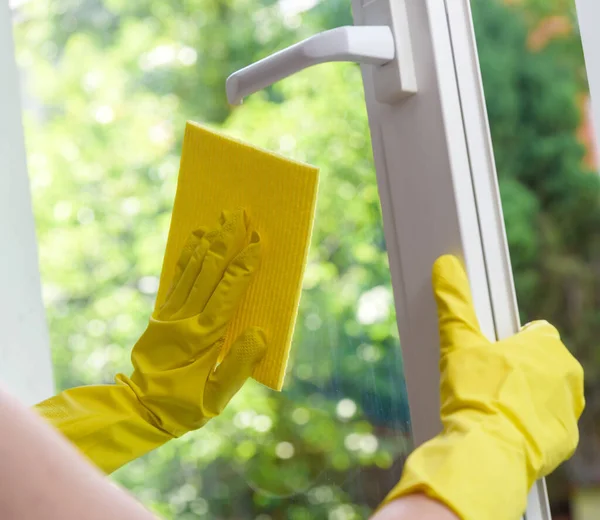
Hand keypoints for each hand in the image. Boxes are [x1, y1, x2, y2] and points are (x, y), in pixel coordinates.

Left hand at [36, 209, 265, 472]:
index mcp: (204, 337)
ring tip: (219, 218)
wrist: (139, 409)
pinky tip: (195, 238)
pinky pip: (176, 278)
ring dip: (207, 241)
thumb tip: (260, 334)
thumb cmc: (184, 407)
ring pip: (191, 269)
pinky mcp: (162, 315)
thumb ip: (239, 366)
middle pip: (209, 270)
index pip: (228, 291)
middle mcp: (186, 318)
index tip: (257, 242)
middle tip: (238, 215)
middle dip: (225, 241)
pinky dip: (186, 255)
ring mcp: (171, 314)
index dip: (243, 265)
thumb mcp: (217, 398)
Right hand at [379, 255, 583, 519]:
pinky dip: (527, 424)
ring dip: (524, 396)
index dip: (509, 341)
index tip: (490, 353)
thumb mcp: (457, 342)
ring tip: (491, 405)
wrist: (488, 450)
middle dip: (517, 369)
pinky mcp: (564, 440)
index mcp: (546, 346)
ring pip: (545, 393)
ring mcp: (569, 410)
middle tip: (485, 381)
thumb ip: (453, 302)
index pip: (535, 332)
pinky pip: (545, 424)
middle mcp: (568, 375)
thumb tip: (446, 266)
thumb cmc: (476, 393)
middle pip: (540, 363)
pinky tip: (501, 427)